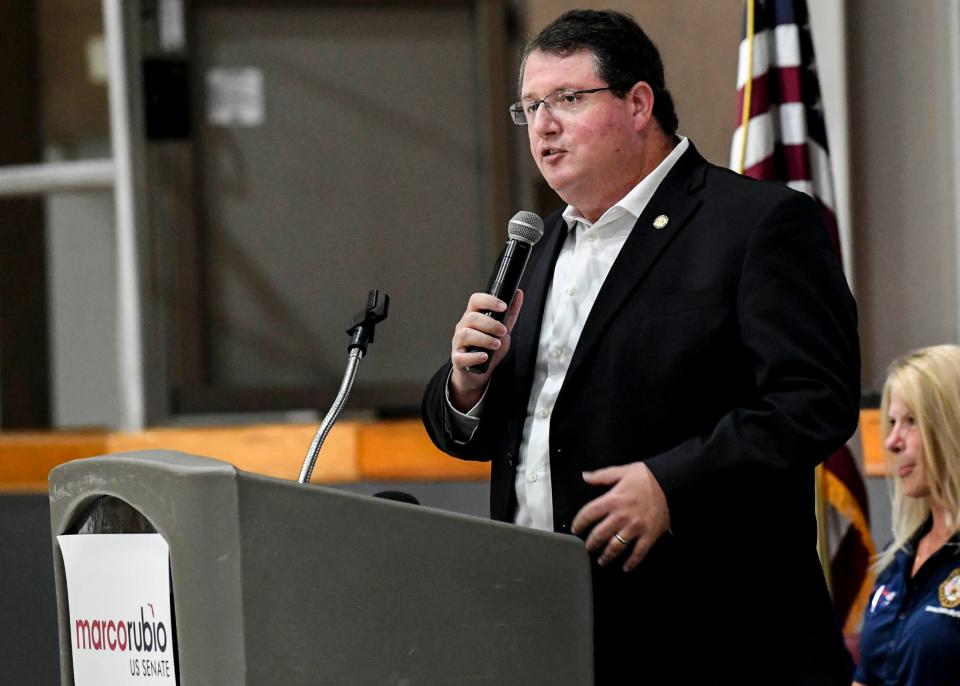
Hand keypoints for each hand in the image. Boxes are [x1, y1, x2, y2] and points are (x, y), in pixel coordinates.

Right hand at [448, 291, 523, 410]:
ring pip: (466, 335)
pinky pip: (462, 356)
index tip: (503, 306)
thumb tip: (518, 293)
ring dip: (484, 339)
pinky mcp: (457, 359)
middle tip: (503, 331)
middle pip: (471, 317)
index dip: (489, 301)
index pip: (475, 300)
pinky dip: (474, 356)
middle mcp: (463, 327)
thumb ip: (510, 314)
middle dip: (490, 324)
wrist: (478, 372)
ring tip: (496, 344)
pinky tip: (484, 356)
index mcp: (473, 316)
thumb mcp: (502, 330)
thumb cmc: (488, 348)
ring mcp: (458, 343)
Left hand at [571, 462, 670, 572]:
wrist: (671, 482)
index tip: (575, 530)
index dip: (578, 523)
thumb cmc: (646, 476)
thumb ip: (601, 476)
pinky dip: (632, 562)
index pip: (588, 514)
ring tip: (602, 560)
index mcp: (612, 500)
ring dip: (607, 556)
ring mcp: (635, 528)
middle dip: (590, 544)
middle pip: (599, 535)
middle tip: (586, 549)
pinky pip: (638, 553)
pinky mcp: (649, 535)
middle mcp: (621, 516)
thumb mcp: (622, 471)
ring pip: (616, 547)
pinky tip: (626, 568)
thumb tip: (585, 476)